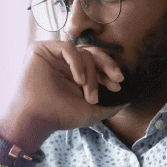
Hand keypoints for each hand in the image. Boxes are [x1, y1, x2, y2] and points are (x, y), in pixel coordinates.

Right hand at [0, 41, 126, 149]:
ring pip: (83, 53)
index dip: (109, 72)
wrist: (38, 118)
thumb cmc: (60, 116)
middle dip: (108, 67)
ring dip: (91, 75)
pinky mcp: (41, 49)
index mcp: (74, 73)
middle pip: (93, 53)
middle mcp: (64, 62)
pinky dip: (77, 63)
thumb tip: (128, 100)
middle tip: (117, 80)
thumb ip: (111, 106)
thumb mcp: (92, 111)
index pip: (97, 63)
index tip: (118, 86)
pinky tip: (78, 80)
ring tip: (88, 94)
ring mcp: (53, 55)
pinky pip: (68, 47)